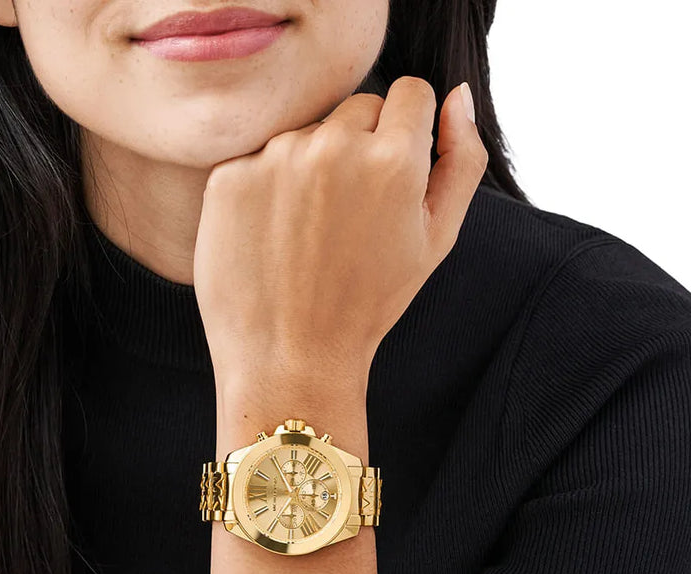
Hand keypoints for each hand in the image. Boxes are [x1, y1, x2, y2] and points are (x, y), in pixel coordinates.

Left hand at [193, 76, 486, 404]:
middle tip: (348, 219)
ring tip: (307, 236)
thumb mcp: (435, 239)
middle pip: (356, 110)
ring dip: (310, 168)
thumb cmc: (367, 305)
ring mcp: (274, 160)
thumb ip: (463, 159)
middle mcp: (333, 147)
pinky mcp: (228, 178)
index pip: (409, 95)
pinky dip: (264, 189)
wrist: (288, 360)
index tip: (390, 176)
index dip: (405, 133)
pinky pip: (257, 160)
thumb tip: (459, 95)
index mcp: (393, 159)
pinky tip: (271, 239)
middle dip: (359, 149)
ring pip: (305, 134)